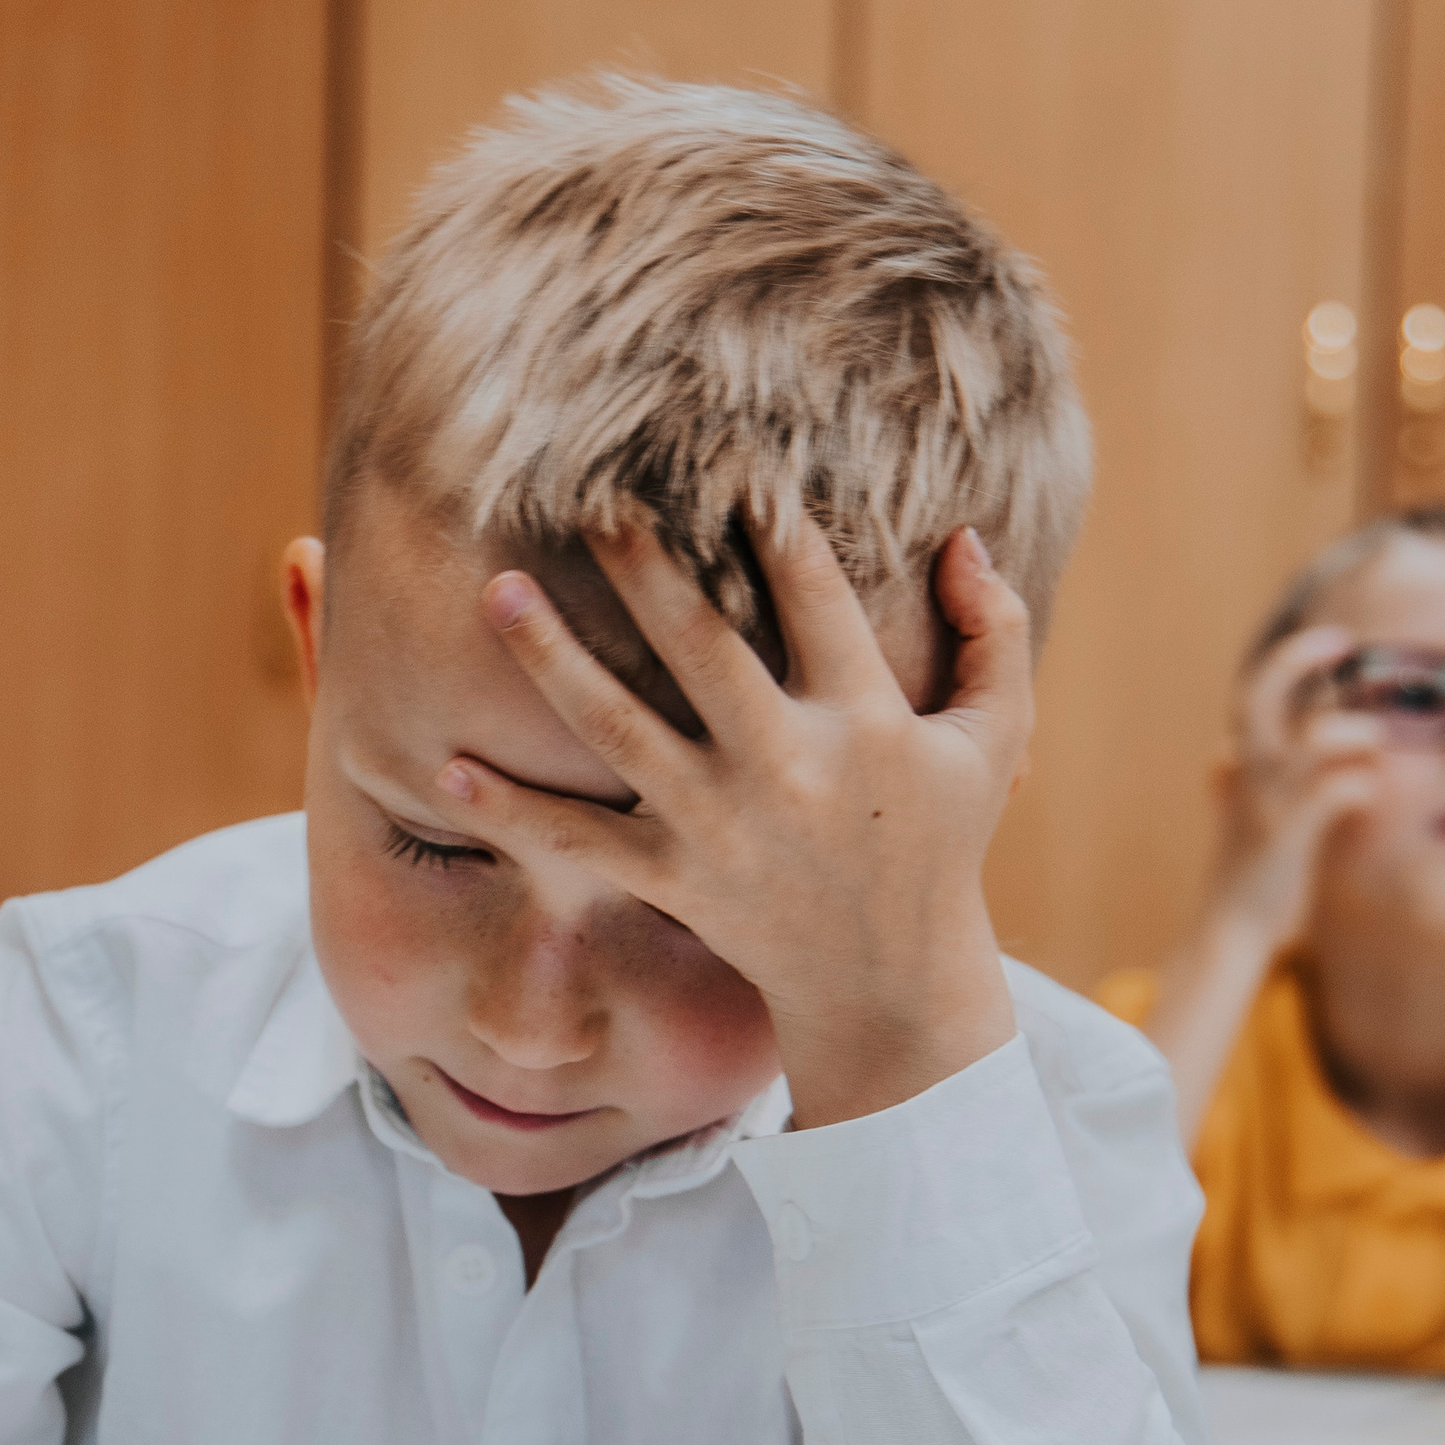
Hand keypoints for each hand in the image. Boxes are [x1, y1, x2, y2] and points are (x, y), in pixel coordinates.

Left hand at [444, 516, 1026, 1125]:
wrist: (891, 986)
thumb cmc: (941, 842)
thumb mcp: (995, 740)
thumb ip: (994, 632)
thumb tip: (961, 534)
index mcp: (864, 717)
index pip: (812, 593)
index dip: (767, 521)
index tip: (720, 458)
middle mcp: (785, 765)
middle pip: (699, 645)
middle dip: (641, 567)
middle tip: (585, 495)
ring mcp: (720, 825)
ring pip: (619, 728)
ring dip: (552, 659)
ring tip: (496, 592)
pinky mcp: (673, 879)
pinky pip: (581, 840)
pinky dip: (514, 812)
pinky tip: (449, 771)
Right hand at [1201, 622, 1380, 950]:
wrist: (1229, 931)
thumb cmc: (1245, 873)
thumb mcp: (1234, 818)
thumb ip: (1239, 782)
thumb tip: (1221, 754)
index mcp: (1237, 766)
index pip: (1253, 694)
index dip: (1290, 660)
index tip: (1333, 642)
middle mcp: (1245, 775)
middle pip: (1260, 695)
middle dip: (1299, 660)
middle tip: (1342, 642)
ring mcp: (1264, 803)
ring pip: (1311, 740)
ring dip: (1353, 733)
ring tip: (1373, 742)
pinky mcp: (1287, 837)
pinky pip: (1334, 793)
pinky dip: (1359, 786)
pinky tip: (1366, 797)